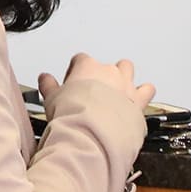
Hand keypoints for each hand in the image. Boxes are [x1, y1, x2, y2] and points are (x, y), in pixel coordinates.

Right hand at [38, 54, 154, 111]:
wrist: (93, 131)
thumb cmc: (73, 114)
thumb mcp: (52, 99)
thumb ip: (49, 85)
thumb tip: (44, 78)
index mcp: (87, 67)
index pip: (80, 60)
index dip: (76, 72)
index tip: (72, 85)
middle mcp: (109, 72)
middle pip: (108, 65)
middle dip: (104, 75)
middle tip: (95, 91)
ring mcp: (125, 85)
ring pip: (129, 71)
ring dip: (125, 79)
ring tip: (117, 92)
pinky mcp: (138, 101)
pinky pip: (147, 90)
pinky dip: (144, 94)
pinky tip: (137, 101)